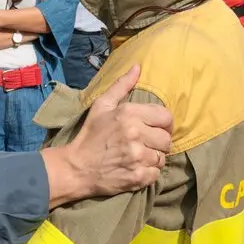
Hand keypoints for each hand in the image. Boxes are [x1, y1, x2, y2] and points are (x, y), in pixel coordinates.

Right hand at [47, 64, 173, 203]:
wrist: (76, 168)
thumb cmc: (90, 135)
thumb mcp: (102, 105)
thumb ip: (122, 85)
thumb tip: (138, 66)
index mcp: (129, 114)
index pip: (166, 117)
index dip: (164, 123)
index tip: (155, 128)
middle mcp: (135, 135)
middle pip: (167, 139)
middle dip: (159, 142)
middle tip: (147, 144)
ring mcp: (137, 157)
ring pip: (162, 157)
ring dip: (154, 158)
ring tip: (140, 156)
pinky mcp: (137, 177)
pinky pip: (156, 174)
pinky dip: (149, 173)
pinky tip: (136, 168)